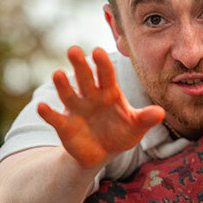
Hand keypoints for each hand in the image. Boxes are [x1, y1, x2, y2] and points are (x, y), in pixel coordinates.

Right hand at [37, 46, 164, 168]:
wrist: (102, 152)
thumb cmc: (121, 132)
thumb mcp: (136, 126)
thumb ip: (146, 118)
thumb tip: (161, 113)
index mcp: (109, 92)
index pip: (106, 75)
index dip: (102, 64)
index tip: (98, 51)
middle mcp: (90, 96)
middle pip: (85, 78)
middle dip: (80, 65)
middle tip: (74, 50)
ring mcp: (76, 109)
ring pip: (68, 94)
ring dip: (62, 85)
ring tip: (57, 73)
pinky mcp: (65, 125)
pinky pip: (55, 118)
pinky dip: (48, 113)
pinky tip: (41, 107)